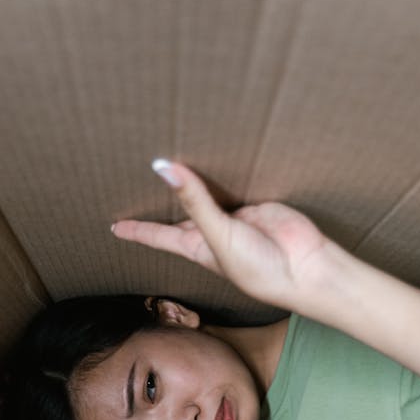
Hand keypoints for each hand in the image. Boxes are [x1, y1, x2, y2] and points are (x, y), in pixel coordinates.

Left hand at [112, 161, 328, 310]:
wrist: (303, 267)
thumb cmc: (258, 267)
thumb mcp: (219, 236)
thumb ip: (194, 201)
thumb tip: (164, 168)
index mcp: (196, 247)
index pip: (158, 236)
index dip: (137, 230)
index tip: (115, 227)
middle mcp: (212, 231)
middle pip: (180, 210)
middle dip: (163, 199)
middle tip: (137, 180)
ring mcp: (235, 215)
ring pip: (206, 191)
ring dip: (193, 177)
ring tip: (171, 154)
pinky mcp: (257, 201)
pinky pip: (234, 181)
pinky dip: (224, 170)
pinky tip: (213, 152)